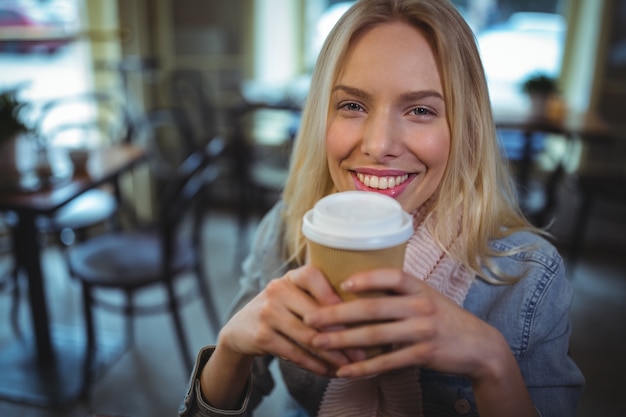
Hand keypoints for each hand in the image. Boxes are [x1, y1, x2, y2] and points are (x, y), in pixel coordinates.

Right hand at [218, 265, 353, 375]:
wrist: (240, 329)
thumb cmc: (280, 310)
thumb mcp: (294, 296)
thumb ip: (319, 299)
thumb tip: (362, 315)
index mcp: (290, 277)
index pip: (313, 276)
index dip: (333, 293)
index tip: (355, 311)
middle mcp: (277, 290)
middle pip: (316, 314)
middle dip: (343, 334)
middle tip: (363, 350)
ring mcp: (268, 312)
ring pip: (308, 337)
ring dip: (332, 355)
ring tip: (350, 365)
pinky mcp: (262, 336)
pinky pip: (295, 353)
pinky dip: (315, 365)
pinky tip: (329, 372)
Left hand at [303, 268, 510, 380]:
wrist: (479, 346)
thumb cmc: (444, 318)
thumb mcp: (426, 297)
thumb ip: (399, 293)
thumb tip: (357, 287)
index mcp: (419, 288)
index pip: (391, 276)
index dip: (367, 278)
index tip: (341, 282)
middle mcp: (420, 306)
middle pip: (373, 308)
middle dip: (337, 313)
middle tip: (311, 318)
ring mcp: (423, 331)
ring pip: (375, 335)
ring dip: (342, 340)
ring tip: (318, 343)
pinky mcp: (423, 354)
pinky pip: (387, 362)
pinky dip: (363, 367)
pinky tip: (344, 371)